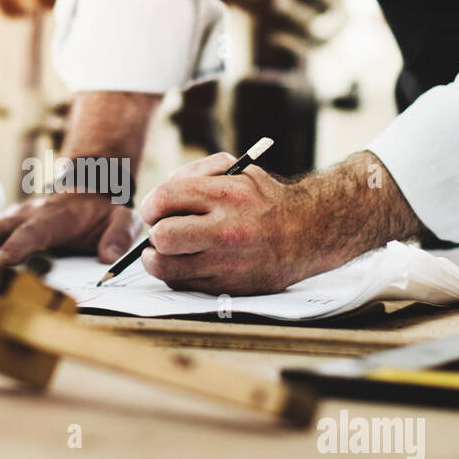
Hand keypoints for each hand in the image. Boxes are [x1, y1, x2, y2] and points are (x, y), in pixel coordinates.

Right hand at [0, 193, 140, 264]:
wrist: (90, 186)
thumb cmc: (103, 210)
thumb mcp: (121, 219)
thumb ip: (118, 235)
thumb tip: (108, 257)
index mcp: (55, 217)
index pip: (31, 234)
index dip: (14, 248)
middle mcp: (27, 214)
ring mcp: (12, 216)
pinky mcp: (3, 222)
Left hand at [138, 151, 421, 294]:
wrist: (308, 233)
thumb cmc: (265, 200)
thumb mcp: (238, 171)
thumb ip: (196, 173)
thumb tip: (159, 196)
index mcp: (227, 195)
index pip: (165, 198)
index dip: (151, 204)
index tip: (154, 209)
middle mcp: (227, 230)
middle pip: (162, 236)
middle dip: (154, 232)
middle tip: (161, 231)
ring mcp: (228, 262)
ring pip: (167, 267)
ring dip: (158, 258)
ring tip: (165, 251)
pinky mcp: (229, 286)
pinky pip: (183, 285)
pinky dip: (177, 275)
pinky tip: (186, 263)